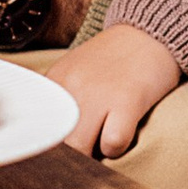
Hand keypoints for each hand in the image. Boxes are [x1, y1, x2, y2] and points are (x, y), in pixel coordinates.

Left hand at [31, 22, 181, 157]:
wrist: (150, 32)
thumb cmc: (113, 59)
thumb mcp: (74, 71)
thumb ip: (59, 99)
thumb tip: (48, 140)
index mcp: (55, 81)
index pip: (37, 127)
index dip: (47, 147)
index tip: (56, 154)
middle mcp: (71, 87)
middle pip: (56, 143)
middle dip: (69, 155)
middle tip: (84, 150)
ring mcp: (98, 94)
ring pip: (79, 148)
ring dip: (92, 153)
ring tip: (102, 140)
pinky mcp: (127, 101)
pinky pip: (112, 144)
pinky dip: (117, 147)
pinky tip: (122, 131)